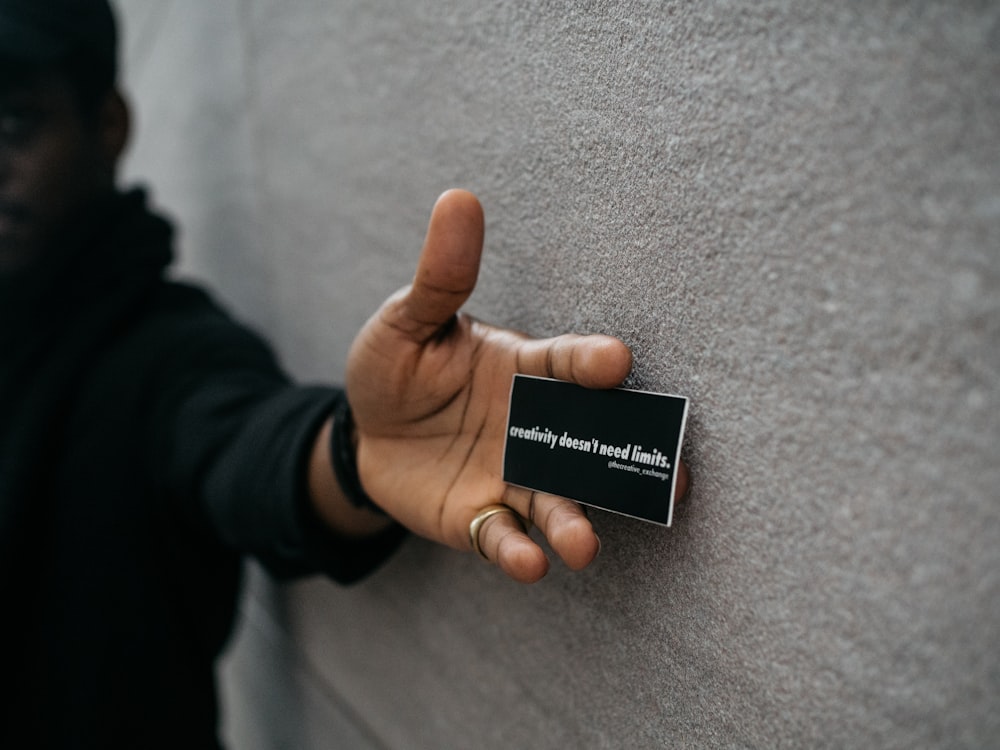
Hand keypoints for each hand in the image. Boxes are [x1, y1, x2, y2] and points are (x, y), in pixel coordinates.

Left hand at [346, 190, 685, 582]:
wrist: (366, 434)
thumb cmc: (398, 369)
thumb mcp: (409, 320)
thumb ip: (441, 277)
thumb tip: (457, 199)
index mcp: (522, 370)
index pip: (564, 364)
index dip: (589, 363)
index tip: (615, 362)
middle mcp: (530, 427)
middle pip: (587, 443)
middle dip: (626, 460)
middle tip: (668, 475)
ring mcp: (510, 477)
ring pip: (557, 501)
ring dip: (577, 522)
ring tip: (584, 543)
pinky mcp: (481, 517)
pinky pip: (504, 536)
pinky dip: (518, 549)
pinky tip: (531, 563)